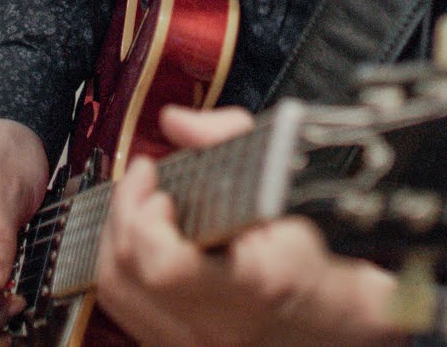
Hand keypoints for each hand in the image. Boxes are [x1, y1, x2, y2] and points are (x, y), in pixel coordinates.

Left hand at [94, 105, 403, 346]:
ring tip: (143, 205)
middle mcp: (216, 330)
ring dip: (119, 237)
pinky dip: (126, 265)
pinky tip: (147, 239)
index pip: (166, 266)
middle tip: (145, 181)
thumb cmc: (311, 254)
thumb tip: (177, 121)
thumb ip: (231, 141)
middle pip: (127, 276)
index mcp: (253, 287)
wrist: (329, 321)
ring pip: (117, 294)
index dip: (146, 216)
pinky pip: (126, 308)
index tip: (157, 179)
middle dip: (124, 213)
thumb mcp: (289, 186)